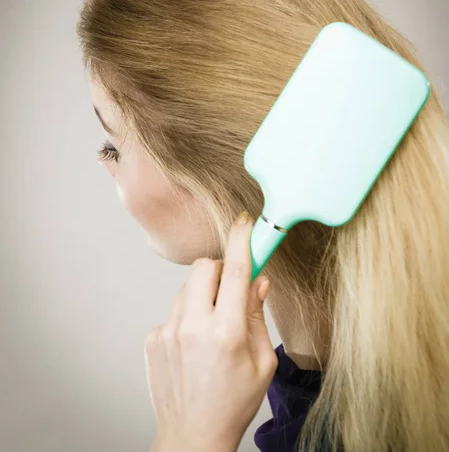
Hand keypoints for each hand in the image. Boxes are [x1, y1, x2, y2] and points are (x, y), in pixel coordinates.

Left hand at [144, 211, 277, 451]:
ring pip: (187, 287)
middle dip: (219, 269)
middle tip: (230, 290)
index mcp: (226, 333)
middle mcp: (193, 327)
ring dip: (203, 294)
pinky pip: (174, 309)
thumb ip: (258, 317)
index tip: (244, 222)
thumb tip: (258, 280)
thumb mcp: (262, 363)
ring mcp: (168, 331)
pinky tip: (194, 343)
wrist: (192, 435)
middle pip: (204, 267)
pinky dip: (187, 315)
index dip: (242, 240)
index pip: (236, 271)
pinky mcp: (153, 338)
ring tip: (212, 325)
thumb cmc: (234, 402)